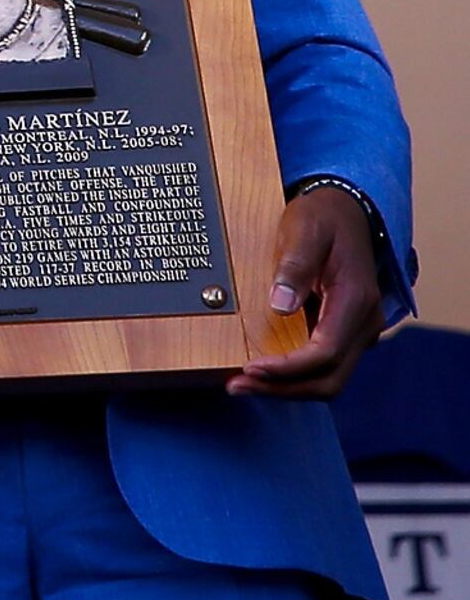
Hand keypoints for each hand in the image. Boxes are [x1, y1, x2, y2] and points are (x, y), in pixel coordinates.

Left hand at [230, 186, 382, 398]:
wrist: (345, 211)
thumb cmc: (323, 218)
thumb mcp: (306, 230)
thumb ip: (295, 266)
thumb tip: (280, 305)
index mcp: (356, 301)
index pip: (325, 352)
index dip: (288, 368)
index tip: (250, 368)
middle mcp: (363, 323)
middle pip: (329, 378)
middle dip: (282, 388)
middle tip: (236, 386)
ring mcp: (356, 331)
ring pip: (327, 378)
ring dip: (285, 387)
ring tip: (240, 383)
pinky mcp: (342, 332)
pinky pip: (321, 365)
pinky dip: (292, 375)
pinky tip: (259, 370)